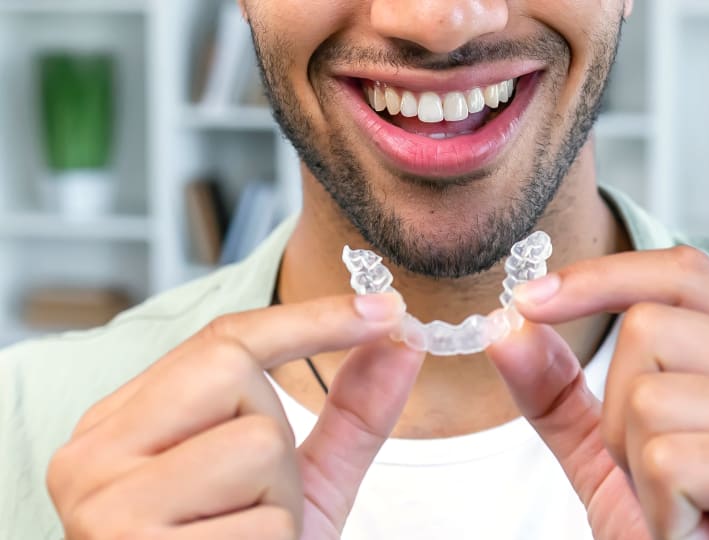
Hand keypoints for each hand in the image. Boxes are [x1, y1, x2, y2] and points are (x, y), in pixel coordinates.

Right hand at [47, 293, 422, 539]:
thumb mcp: (300, 489)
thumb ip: (349, 416)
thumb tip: (399, 340)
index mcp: (125, 428)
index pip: (222, 340)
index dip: (312, 319)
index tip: (385, 308)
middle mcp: (96, 454)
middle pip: (233, 371)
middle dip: (276, 436)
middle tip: (250, 502)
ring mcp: (104, 504)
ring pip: (258, 444)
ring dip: (280, 505)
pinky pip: (262, 522)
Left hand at [488, 246, 708, 539]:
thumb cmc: (687, 532)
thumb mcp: (606, 450)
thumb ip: (557, 388)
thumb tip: (504, 327)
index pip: (680, 274)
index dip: (600, 278)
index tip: (529, 301)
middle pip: (649, 328)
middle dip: (619, 417)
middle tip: (665, 478)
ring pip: (649, 397)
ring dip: (638, 471)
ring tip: (689, 508)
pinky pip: (668, 459)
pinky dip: (660, 511)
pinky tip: (700, 532)